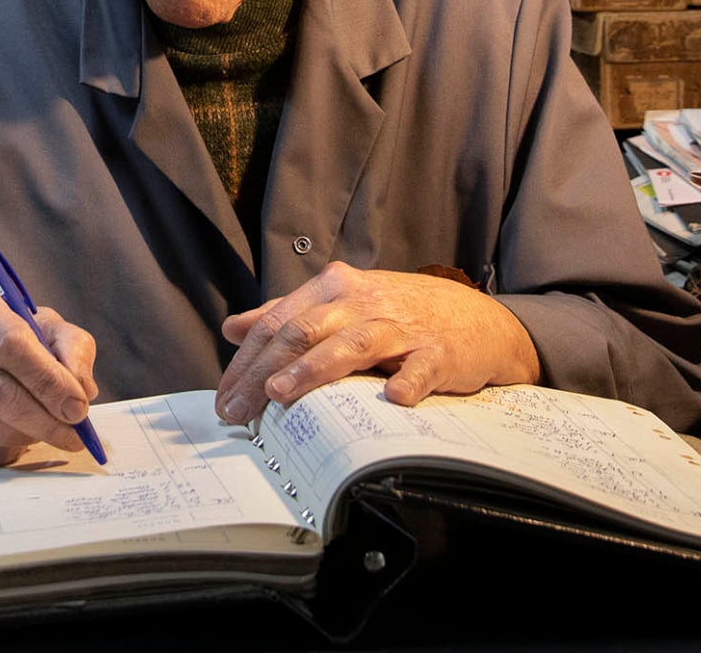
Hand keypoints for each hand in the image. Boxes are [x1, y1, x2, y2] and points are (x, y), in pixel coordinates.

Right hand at [0, 276, 99, 464]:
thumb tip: (82, 388)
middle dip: (44, 419)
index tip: (78, 408)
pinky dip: (0, 452)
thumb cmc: (1, 341)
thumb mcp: (40, 327)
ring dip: (25, 437)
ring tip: (44, 433)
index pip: (11, 343)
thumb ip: (71, 346)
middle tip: (72, 435)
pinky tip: (12, 440)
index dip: (49, 380)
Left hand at [215, 262, 540, 424]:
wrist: (477, 320)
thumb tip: (232, 328)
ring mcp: (400, 326)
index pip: (278, 322)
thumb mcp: (341, 306)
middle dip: (262, 372)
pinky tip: (393, 397)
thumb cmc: (399, 315)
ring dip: (312, 369)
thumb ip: (287, 315)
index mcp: (333, 288)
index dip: (246, 360)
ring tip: (279, 393)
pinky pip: (421, 368)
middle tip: (236, 411)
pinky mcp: (439, 352)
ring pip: (350, 344)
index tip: (224, 397)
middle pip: (302, 332)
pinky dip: (408, 381)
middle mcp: (361, 301)